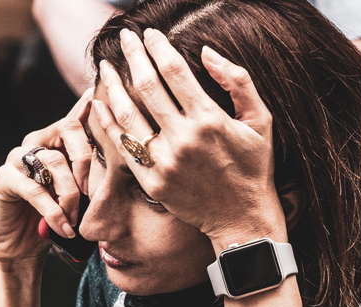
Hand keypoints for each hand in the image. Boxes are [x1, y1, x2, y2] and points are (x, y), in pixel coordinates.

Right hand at [0, 89, 93, 263]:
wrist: (20, 247)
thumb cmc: (55, 218)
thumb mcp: (80, 195)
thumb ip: (93, 176)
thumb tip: (123, 162)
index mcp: (56, 140)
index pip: (76, 116)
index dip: (90, 104)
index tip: (102, 97)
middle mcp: (35, 142)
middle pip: (67, 128)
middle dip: (87, 159)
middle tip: (91, 192)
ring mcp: (17, 158)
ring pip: (54, 161)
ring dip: (71, 194)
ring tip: (75, 219)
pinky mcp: (3, 179)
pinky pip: (34, 189)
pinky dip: (54, 211)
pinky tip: (64, 228)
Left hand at [92, 28, 285, 249]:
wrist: (243, 218)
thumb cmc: (254, 167)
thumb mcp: (261, 120)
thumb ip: (238, 81)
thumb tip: (206, 52)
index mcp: (210, 119)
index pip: (174, 71)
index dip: (158, 47)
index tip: (149, 34)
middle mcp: (184, 139)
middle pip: (148, 86)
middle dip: (133, 56)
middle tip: (125, 38)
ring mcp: (165, 162)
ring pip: (128, 114)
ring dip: (113, 85)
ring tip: (105, 67)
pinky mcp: (152, 182)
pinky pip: (123, 146)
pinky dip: (107, 122)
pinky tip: (99, 104)